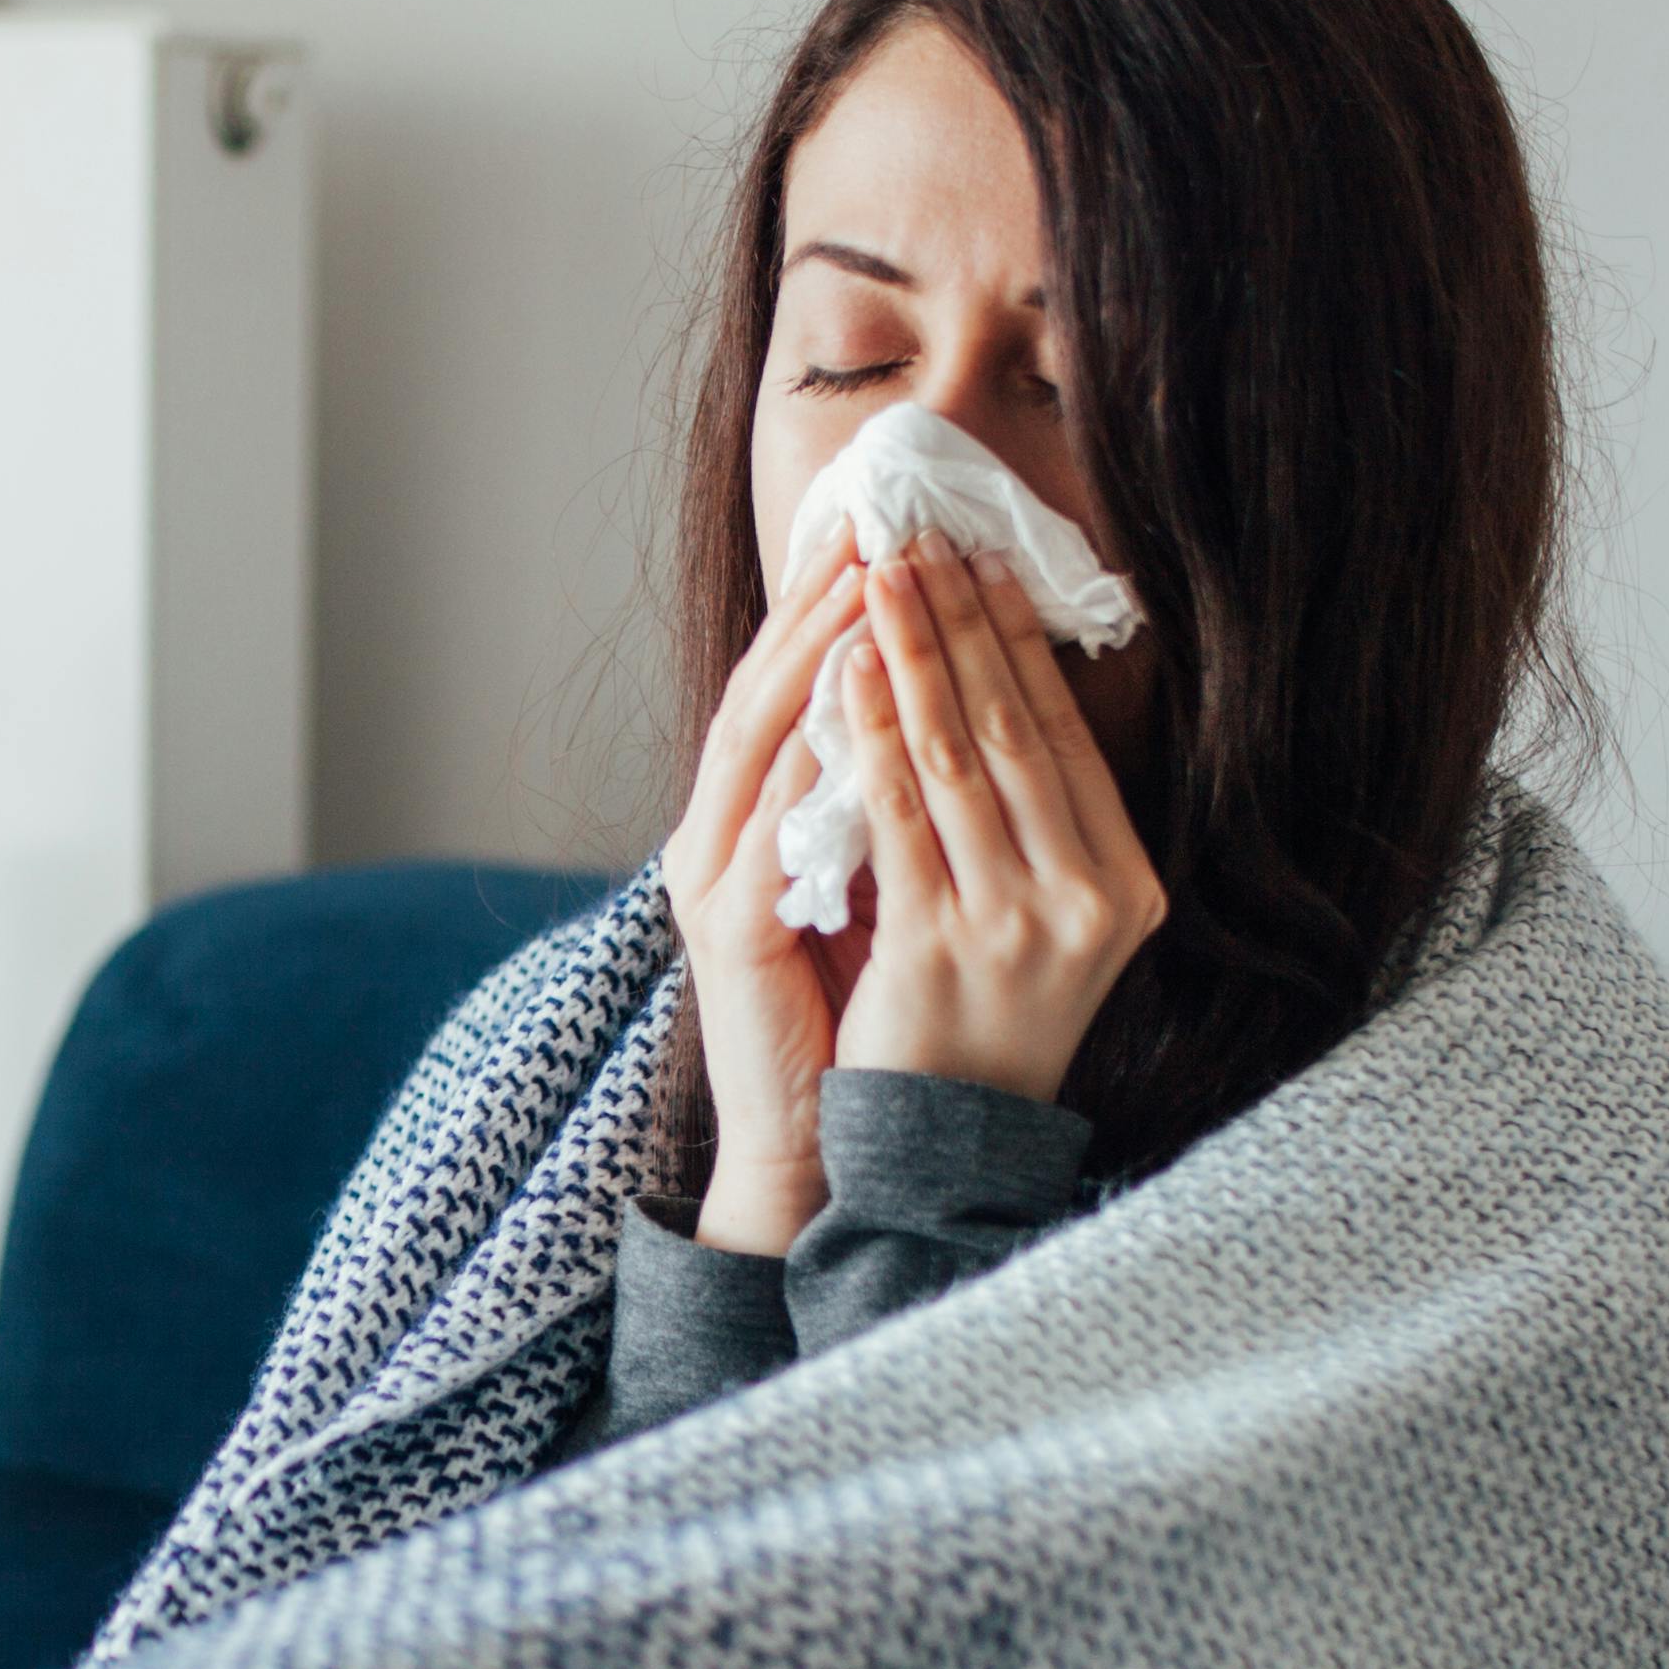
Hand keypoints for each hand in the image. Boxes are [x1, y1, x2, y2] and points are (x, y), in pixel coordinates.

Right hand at [659, 534, 873, 1253]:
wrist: (815, 1144)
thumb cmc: (854, 1020)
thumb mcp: (876, 887)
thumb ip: (889, 806)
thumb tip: (954, 712)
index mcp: (750, 821)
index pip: (790, 687)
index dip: (830, 606)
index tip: (886, 529)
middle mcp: (717, 835)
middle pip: (764, 690)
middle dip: (820, 603)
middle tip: (874, 524)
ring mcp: (714, 879)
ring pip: (757, 740)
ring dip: (811, 655)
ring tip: (863, 583)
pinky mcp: (732, 931)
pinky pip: (770, 827)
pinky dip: (806, 759)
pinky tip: (846, 703)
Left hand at [821, 538, 1164, 1104]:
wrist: (939, 1148)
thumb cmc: (979, 1022)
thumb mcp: (1042, 920)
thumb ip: (1037, 826)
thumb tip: (999, 683)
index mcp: (1126, 888)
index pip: (1064, 737)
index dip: (1016, 642)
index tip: (977, 561)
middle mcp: (1089, 903)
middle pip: (1014, 731)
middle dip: (958, 622)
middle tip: (916, 538)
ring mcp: (1018, 927)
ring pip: (957, 758)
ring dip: (913, 654)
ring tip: (878, 577)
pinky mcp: (942, 949)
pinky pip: (899, 817)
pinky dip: (872, 736)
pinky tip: (851, 674)